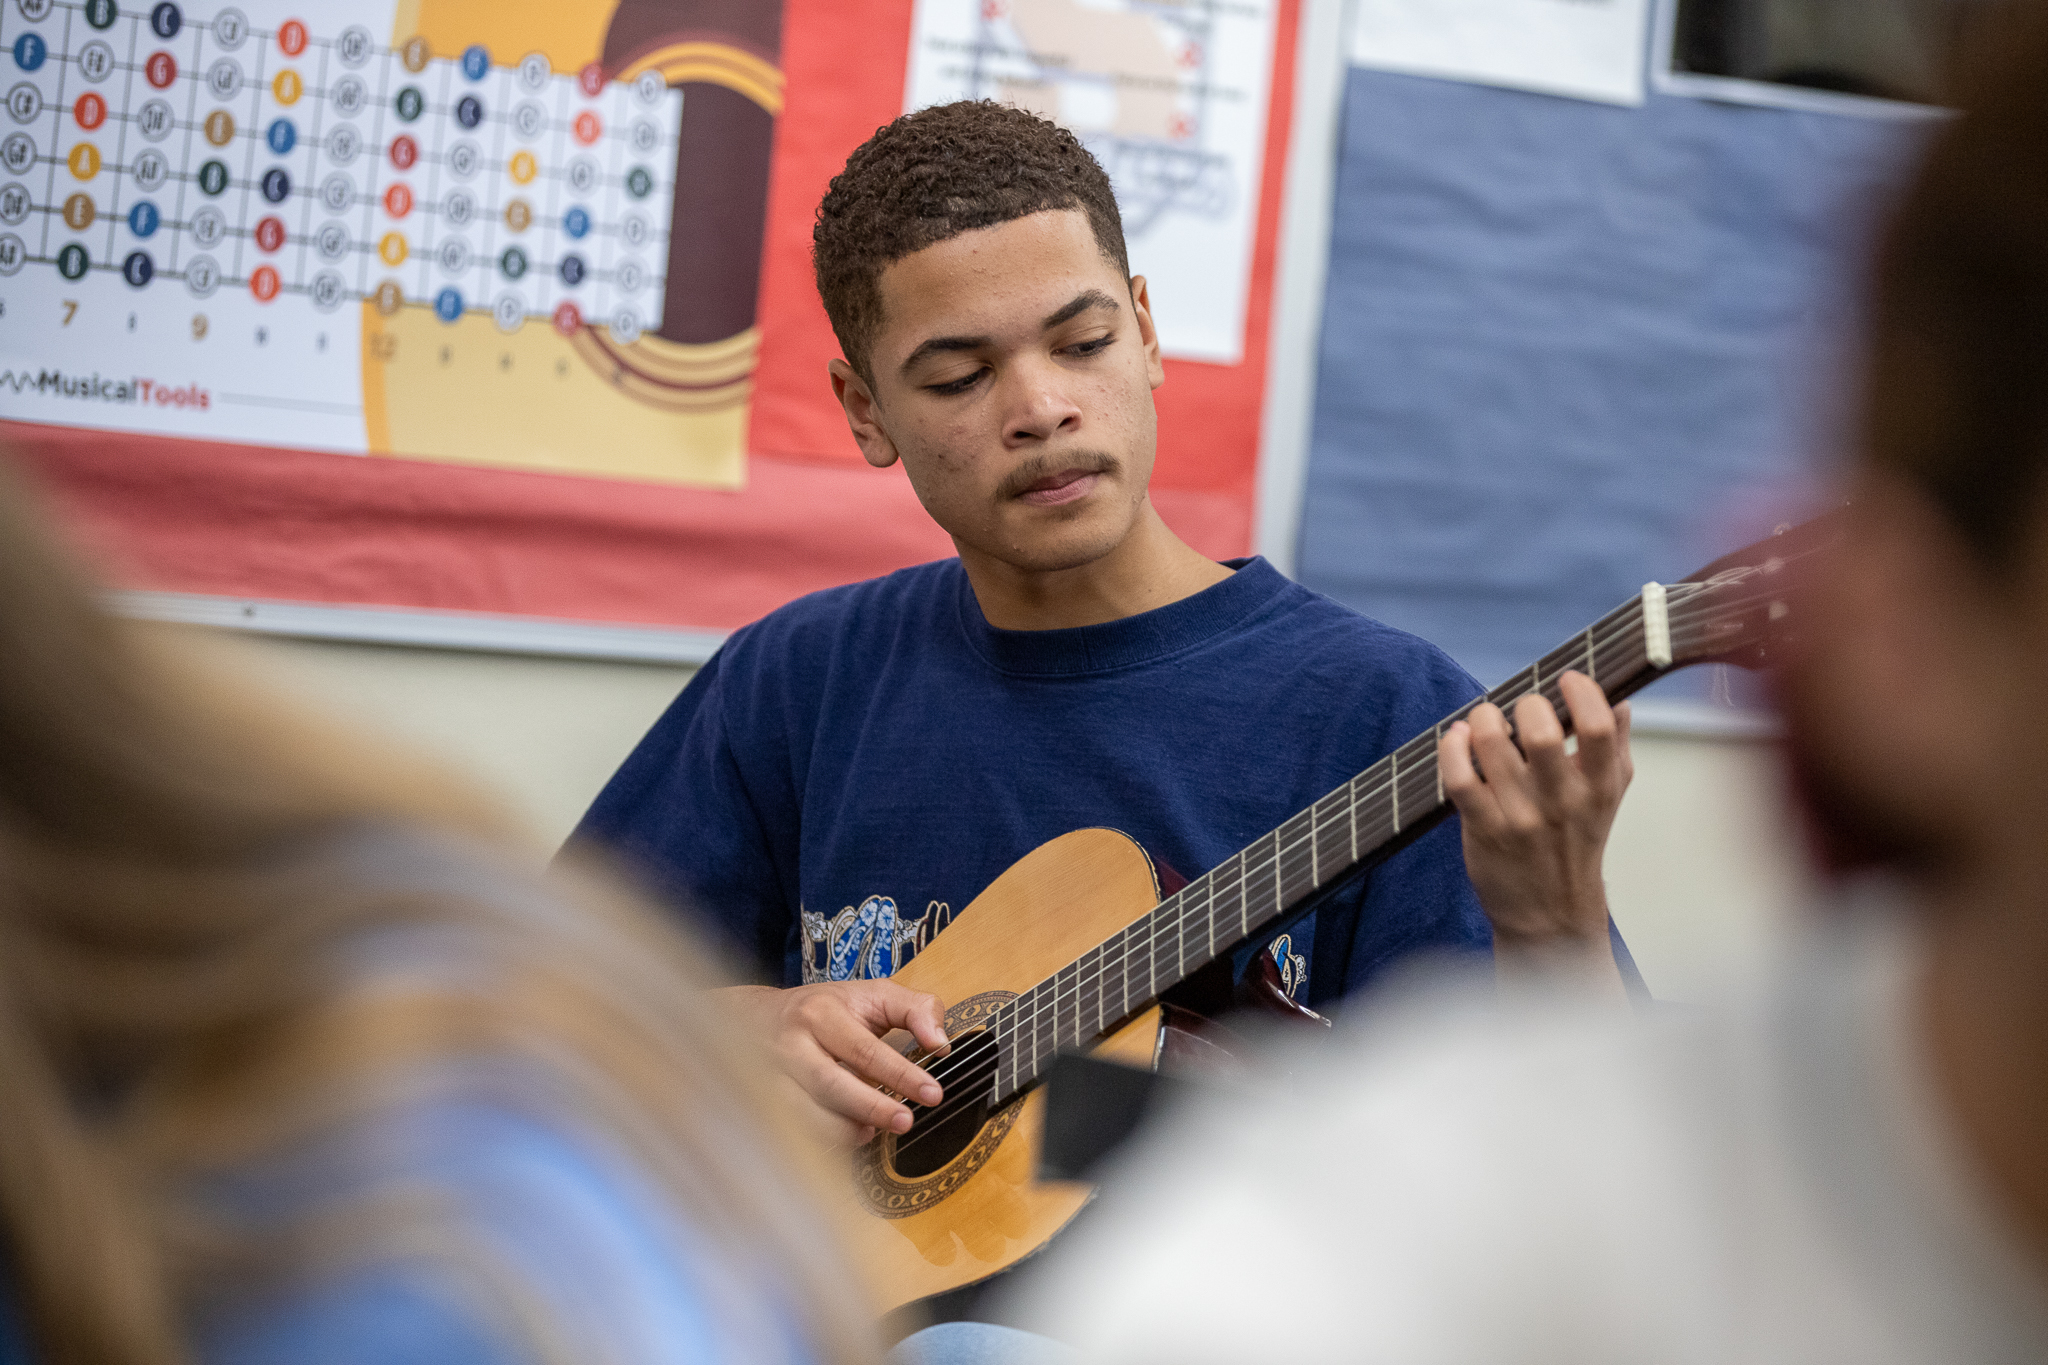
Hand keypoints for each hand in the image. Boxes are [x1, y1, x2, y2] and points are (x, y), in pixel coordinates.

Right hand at [719, 980, 950, 1145]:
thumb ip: (917, 1009)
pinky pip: (791, 1129)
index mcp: (821, 1014)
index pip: (864, 1049)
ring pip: (804, 1112)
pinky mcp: (764, 1100)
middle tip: (906, 1122)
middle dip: (871, 1108)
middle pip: (830, 1084)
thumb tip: (941, 1044)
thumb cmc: (829, 1008)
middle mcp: (792, 1045)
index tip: (933, 1094)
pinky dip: (823, 1138)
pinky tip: (850, 1135)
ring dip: (844, 1129)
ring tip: (876, 1131)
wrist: (760, 1016)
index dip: (901, 1075)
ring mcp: (771, 1075)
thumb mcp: (875, 994)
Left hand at [1438, 672, 1632, 993]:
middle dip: (1525, 704)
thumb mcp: (1608, 797)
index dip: (1582, 691)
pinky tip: (1457, 738)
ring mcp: (1520, 816)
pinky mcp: (1483, 828)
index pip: (1599, 727)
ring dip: (1481, 718)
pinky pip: (1459, 777)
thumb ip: (1615, 746)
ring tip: (1483, 719)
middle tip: (1520, 709)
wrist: (1550, 914)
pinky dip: (1451, 747)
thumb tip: (1619, 700)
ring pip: (1492, 746)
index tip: (1567, 679)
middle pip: (1541, 732)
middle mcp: (1562, 801)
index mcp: (1599, 786)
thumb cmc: (1577, 844)